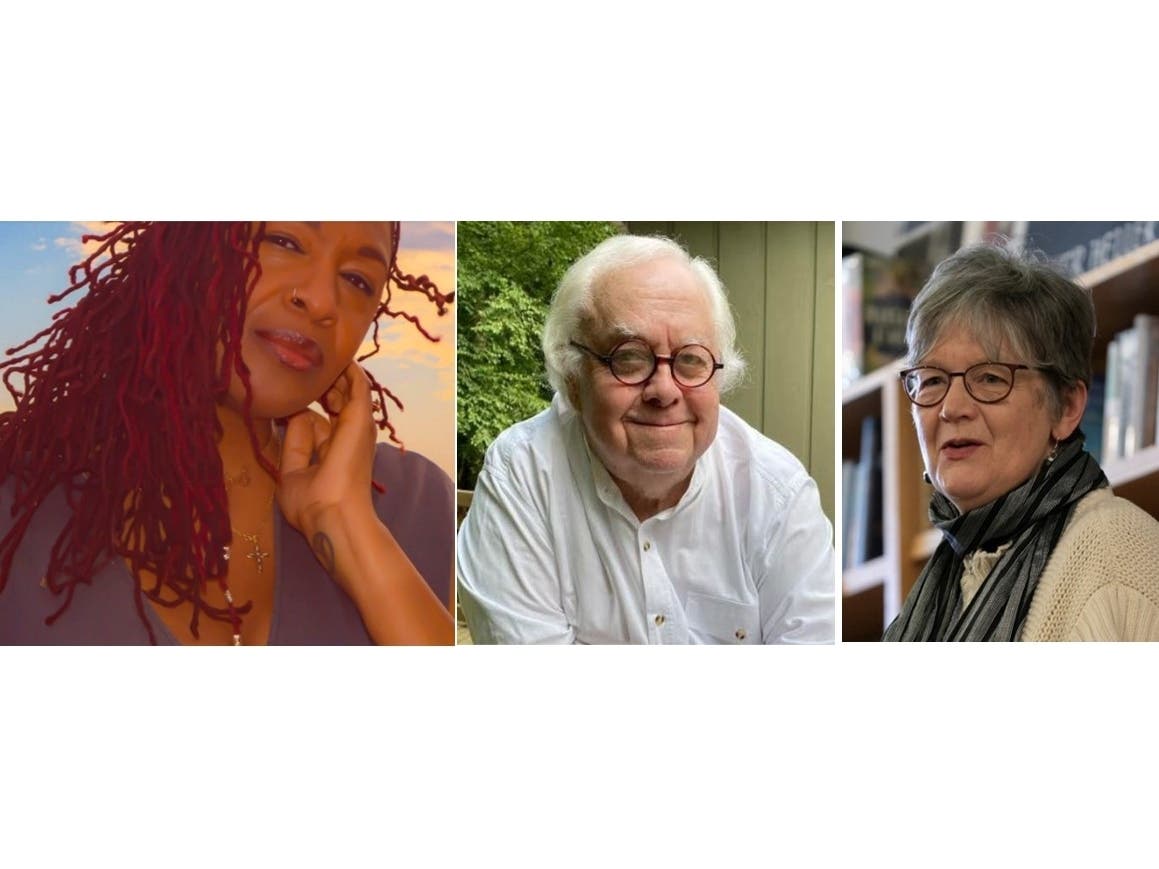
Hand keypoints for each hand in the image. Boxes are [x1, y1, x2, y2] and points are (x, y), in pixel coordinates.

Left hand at [277, 362, 377, 540]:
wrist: (332, 516)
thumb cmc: (312, 504)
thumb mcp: (292, 473)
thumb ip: (294, 443)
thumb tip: (295, 413)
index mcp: (331, 452)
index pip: (316, 422)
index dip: (300, 408)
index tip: (285, 393)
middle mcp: (346, 438)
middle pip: (336, 403)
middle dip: (323, 385)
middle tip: (305, 365)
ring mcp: (356, 428)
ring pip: (348, 391)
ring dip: (336, 374)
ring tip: (320, 352)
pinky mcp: (360, 419)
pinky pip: (358, 386)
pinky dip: (350, 371)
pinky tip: (340, 355)